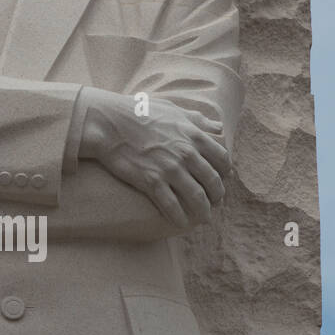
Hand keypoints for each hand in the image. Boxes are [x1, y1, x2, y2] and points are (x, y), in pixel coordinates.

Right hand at [79, 87, 230, 227]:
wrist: (110, 123)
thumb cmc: (140, 113)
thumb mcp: (174, 110)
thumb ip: (198, 120)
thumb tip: (219, 128)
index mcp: (194, 136)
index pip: (222, 159)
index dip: (225, 172)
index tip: (222, 179)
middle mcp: (186, 153)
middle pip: (213, 181)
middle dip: (218, 196)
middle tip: (216, 203)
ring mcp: (170, 169)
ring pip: (197, 196)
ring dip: (203, 211)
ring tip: (204, 219)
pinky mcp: (151, 181)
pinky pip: (172, 205)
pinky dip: (180, 218)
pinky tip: (181, 224)